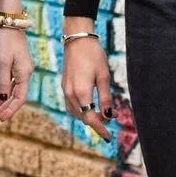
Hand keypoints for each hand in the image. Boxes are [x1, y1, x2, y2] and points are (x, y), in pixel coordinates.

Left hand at [0, 28, 33, 121]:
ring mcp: (21, 69)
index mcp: (25, 74)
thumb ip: (4, 82)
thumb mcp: (3, 63)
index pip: (20, 99)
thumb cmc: (6, 41)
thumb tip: (4, 99)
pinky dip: (2, 89)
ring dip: (2, 100)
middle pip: (16, 96)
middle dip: (4, 107)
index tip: (0, 118)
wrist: (9, 22)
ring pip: (12, 90)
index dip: (11, 110)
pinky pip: (10, 82)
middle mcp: (25, 73)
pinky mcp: (15, 65)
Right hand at [62, 25, 113, 141]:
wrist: (77, 39)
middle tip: (111, 119)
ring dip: (88, 116)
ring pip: (76, 112)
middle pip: (83, 117)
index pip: (90, 118)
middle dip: (96, 122)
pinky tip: (89, 105)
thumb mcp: (104, 76)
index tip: (109, 137)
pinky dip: (80, 110)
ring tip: (102, 112)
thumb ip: (105, 98)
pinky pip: (71, 105)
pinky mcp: (64, 85)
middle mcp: (70, 93)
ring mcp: (65, 89)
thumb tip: (108, 116)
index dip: (100, 129)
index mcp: (81, 92)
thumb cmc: (93, 55)